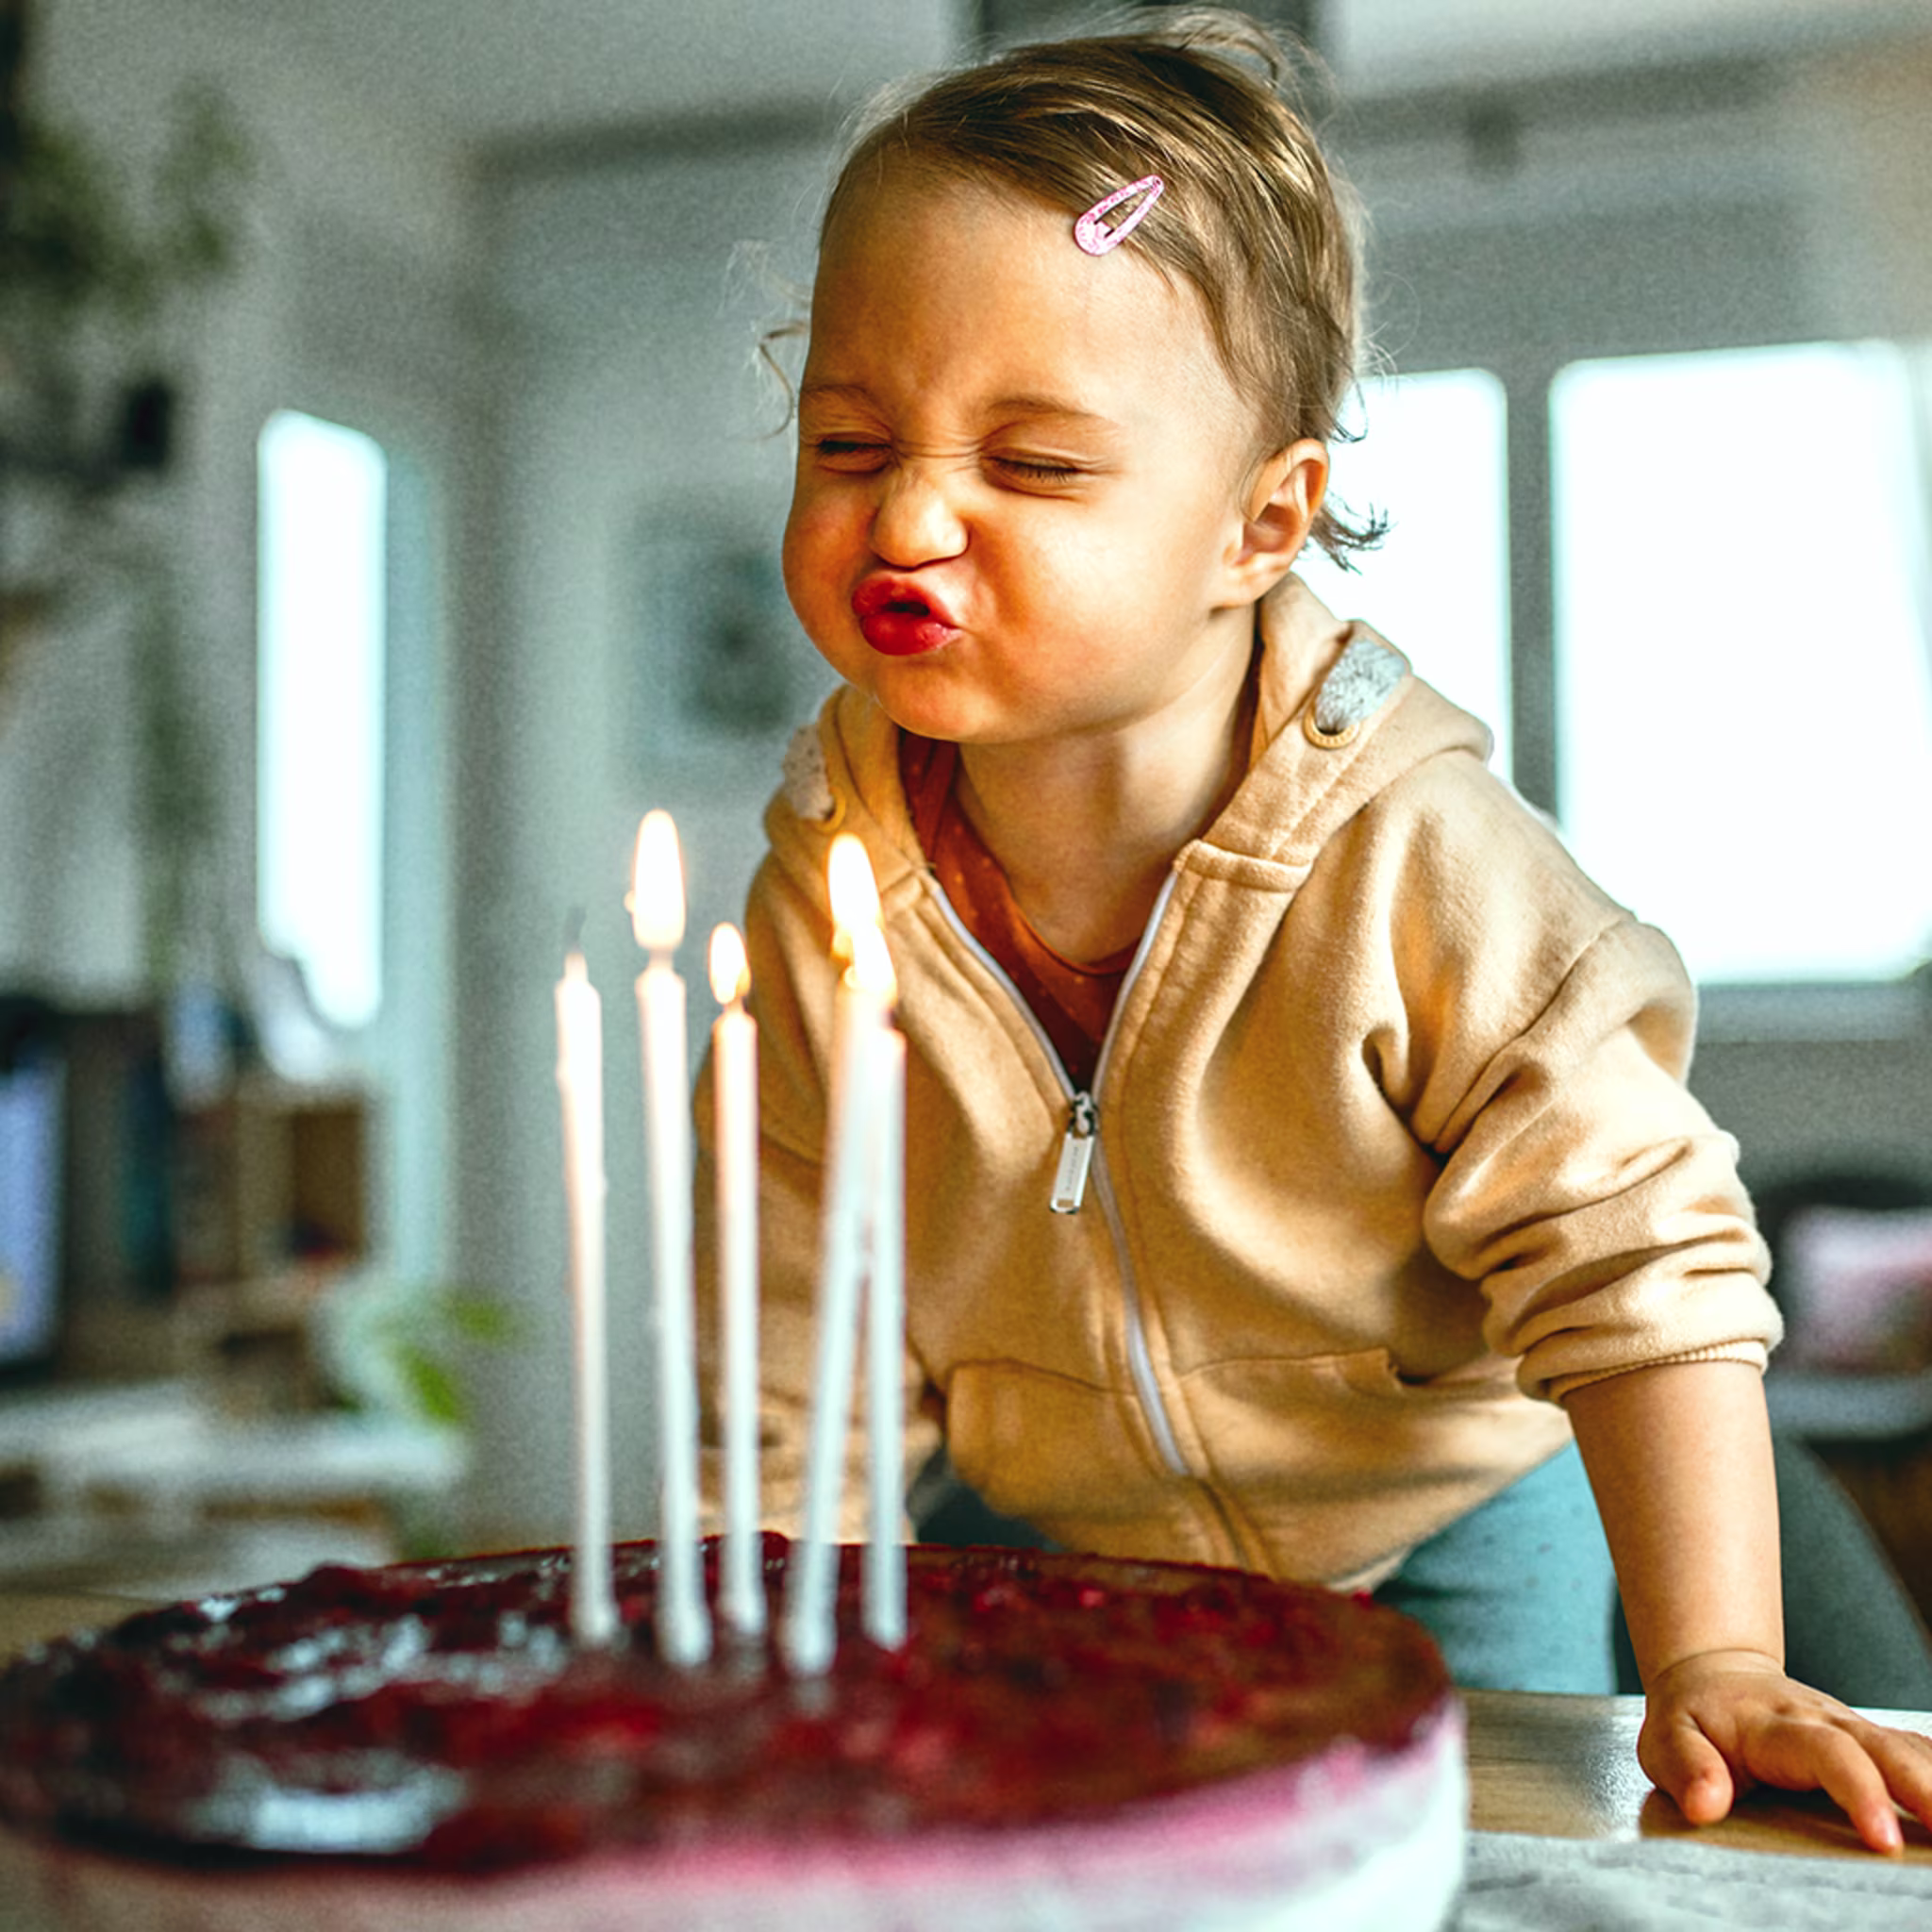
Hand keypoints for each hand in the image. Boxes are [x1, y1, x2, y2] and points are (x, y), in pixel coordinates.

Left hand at [1640, 1648, 1931, 1852]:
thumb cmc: (1692, 1718)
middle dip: (1925, 1790)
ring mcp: (1852, 1727)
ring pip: (1909, 1749)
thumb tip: (1706, 1804)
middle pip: (1884, 1748)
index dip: (1859, 1791)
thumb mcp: (1668, 1737)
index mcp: (1774, 1724)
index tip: (1884, 1838)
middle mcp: (1823, 1719)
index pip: (1826, 1752)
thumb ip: (1687, 1768)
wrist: (1712, 1676)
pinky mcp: (1869, 1739)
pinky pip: (1917, 1751)